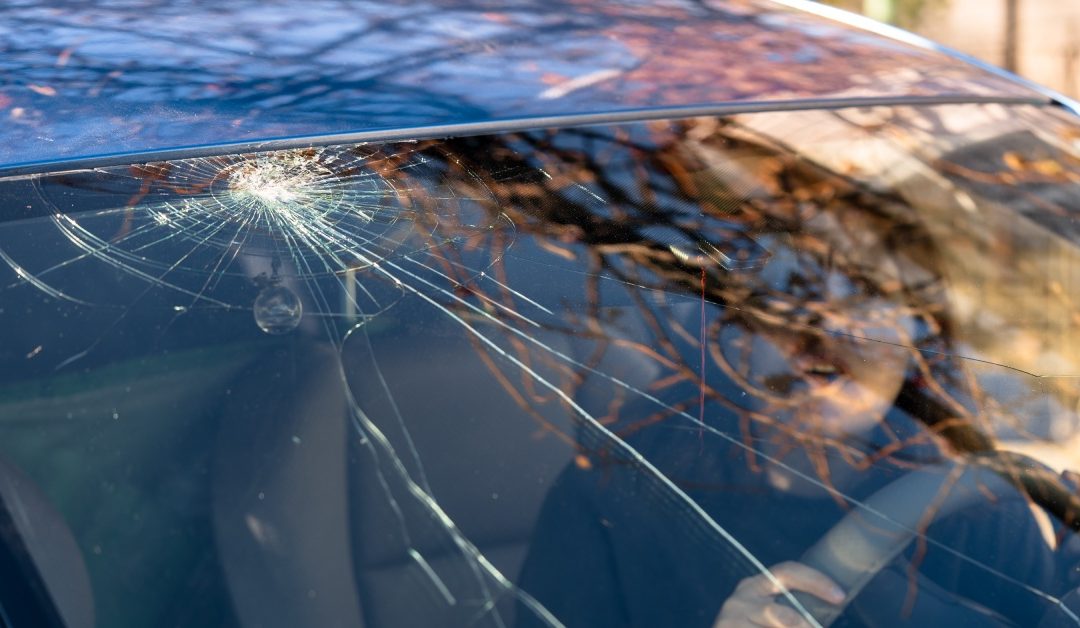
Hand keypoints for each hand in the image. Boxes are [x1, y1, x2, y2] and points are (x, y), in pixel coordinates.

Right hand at [713, 561, 844, 626]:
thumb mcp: (767, 614)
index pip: (787, 572)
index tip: (840, 596)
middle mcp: (741, 599)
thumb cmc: (752, 627)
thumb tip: (826, 616)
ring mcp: (732, 619)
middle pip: (786, 617)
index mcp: (754, 586)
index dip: (816, 581)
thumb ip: (789, 609)